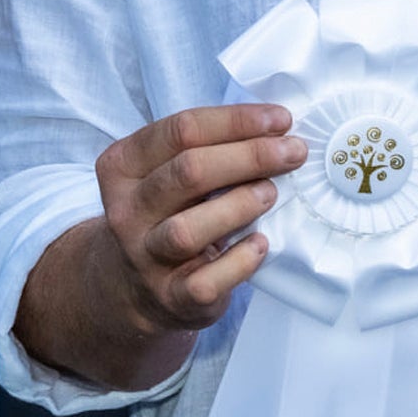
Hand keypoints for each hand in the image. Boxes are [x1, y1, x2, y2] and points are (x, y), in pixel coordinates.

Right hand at [87, 104, 300, 338]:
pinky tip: (261, 244)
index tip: (282, 120)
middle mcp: (126, 211)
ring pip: (188, 230)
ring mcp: (145, 257)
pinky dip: (239, 262)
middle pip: (188, 172)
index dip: (237, 121)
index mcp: (123, 167)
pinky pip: (204, 282)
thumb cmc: (168, 213)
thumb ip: (206, 147)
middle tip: (294, 152)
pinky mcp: (170, 297)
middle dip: (250, 156)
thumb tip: (275, 127)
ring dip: (238, 206)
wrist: (134, 286)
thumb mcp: (167, 173)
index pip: (181, 131)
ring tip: (271, 194)